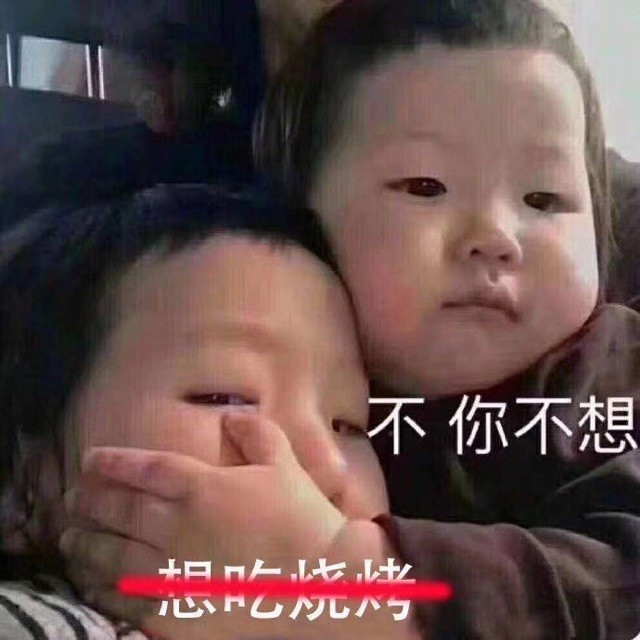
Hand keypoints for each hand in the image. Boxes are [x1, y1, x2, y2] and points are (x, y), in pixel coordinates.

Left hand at [61, 412, 348, 636]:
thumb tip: (231, 415)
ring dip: (86, 546)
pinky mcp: (174, 615)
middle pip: (119, 511)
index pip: (144, 469)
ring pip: (113, 557)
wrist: (320, 586)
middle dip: (90, 502)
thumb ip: (256, 433)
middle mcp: (176, 527)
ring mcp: (171, 574)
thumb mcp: (286, 464)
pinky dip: (103, 590)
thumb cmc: (303, 521)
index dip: (113, 462)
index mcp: (201, 488)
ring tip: (70, 541)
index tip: (90, 460)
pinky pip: (126, 601)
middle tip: (71, 499)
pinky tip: (94, 585)